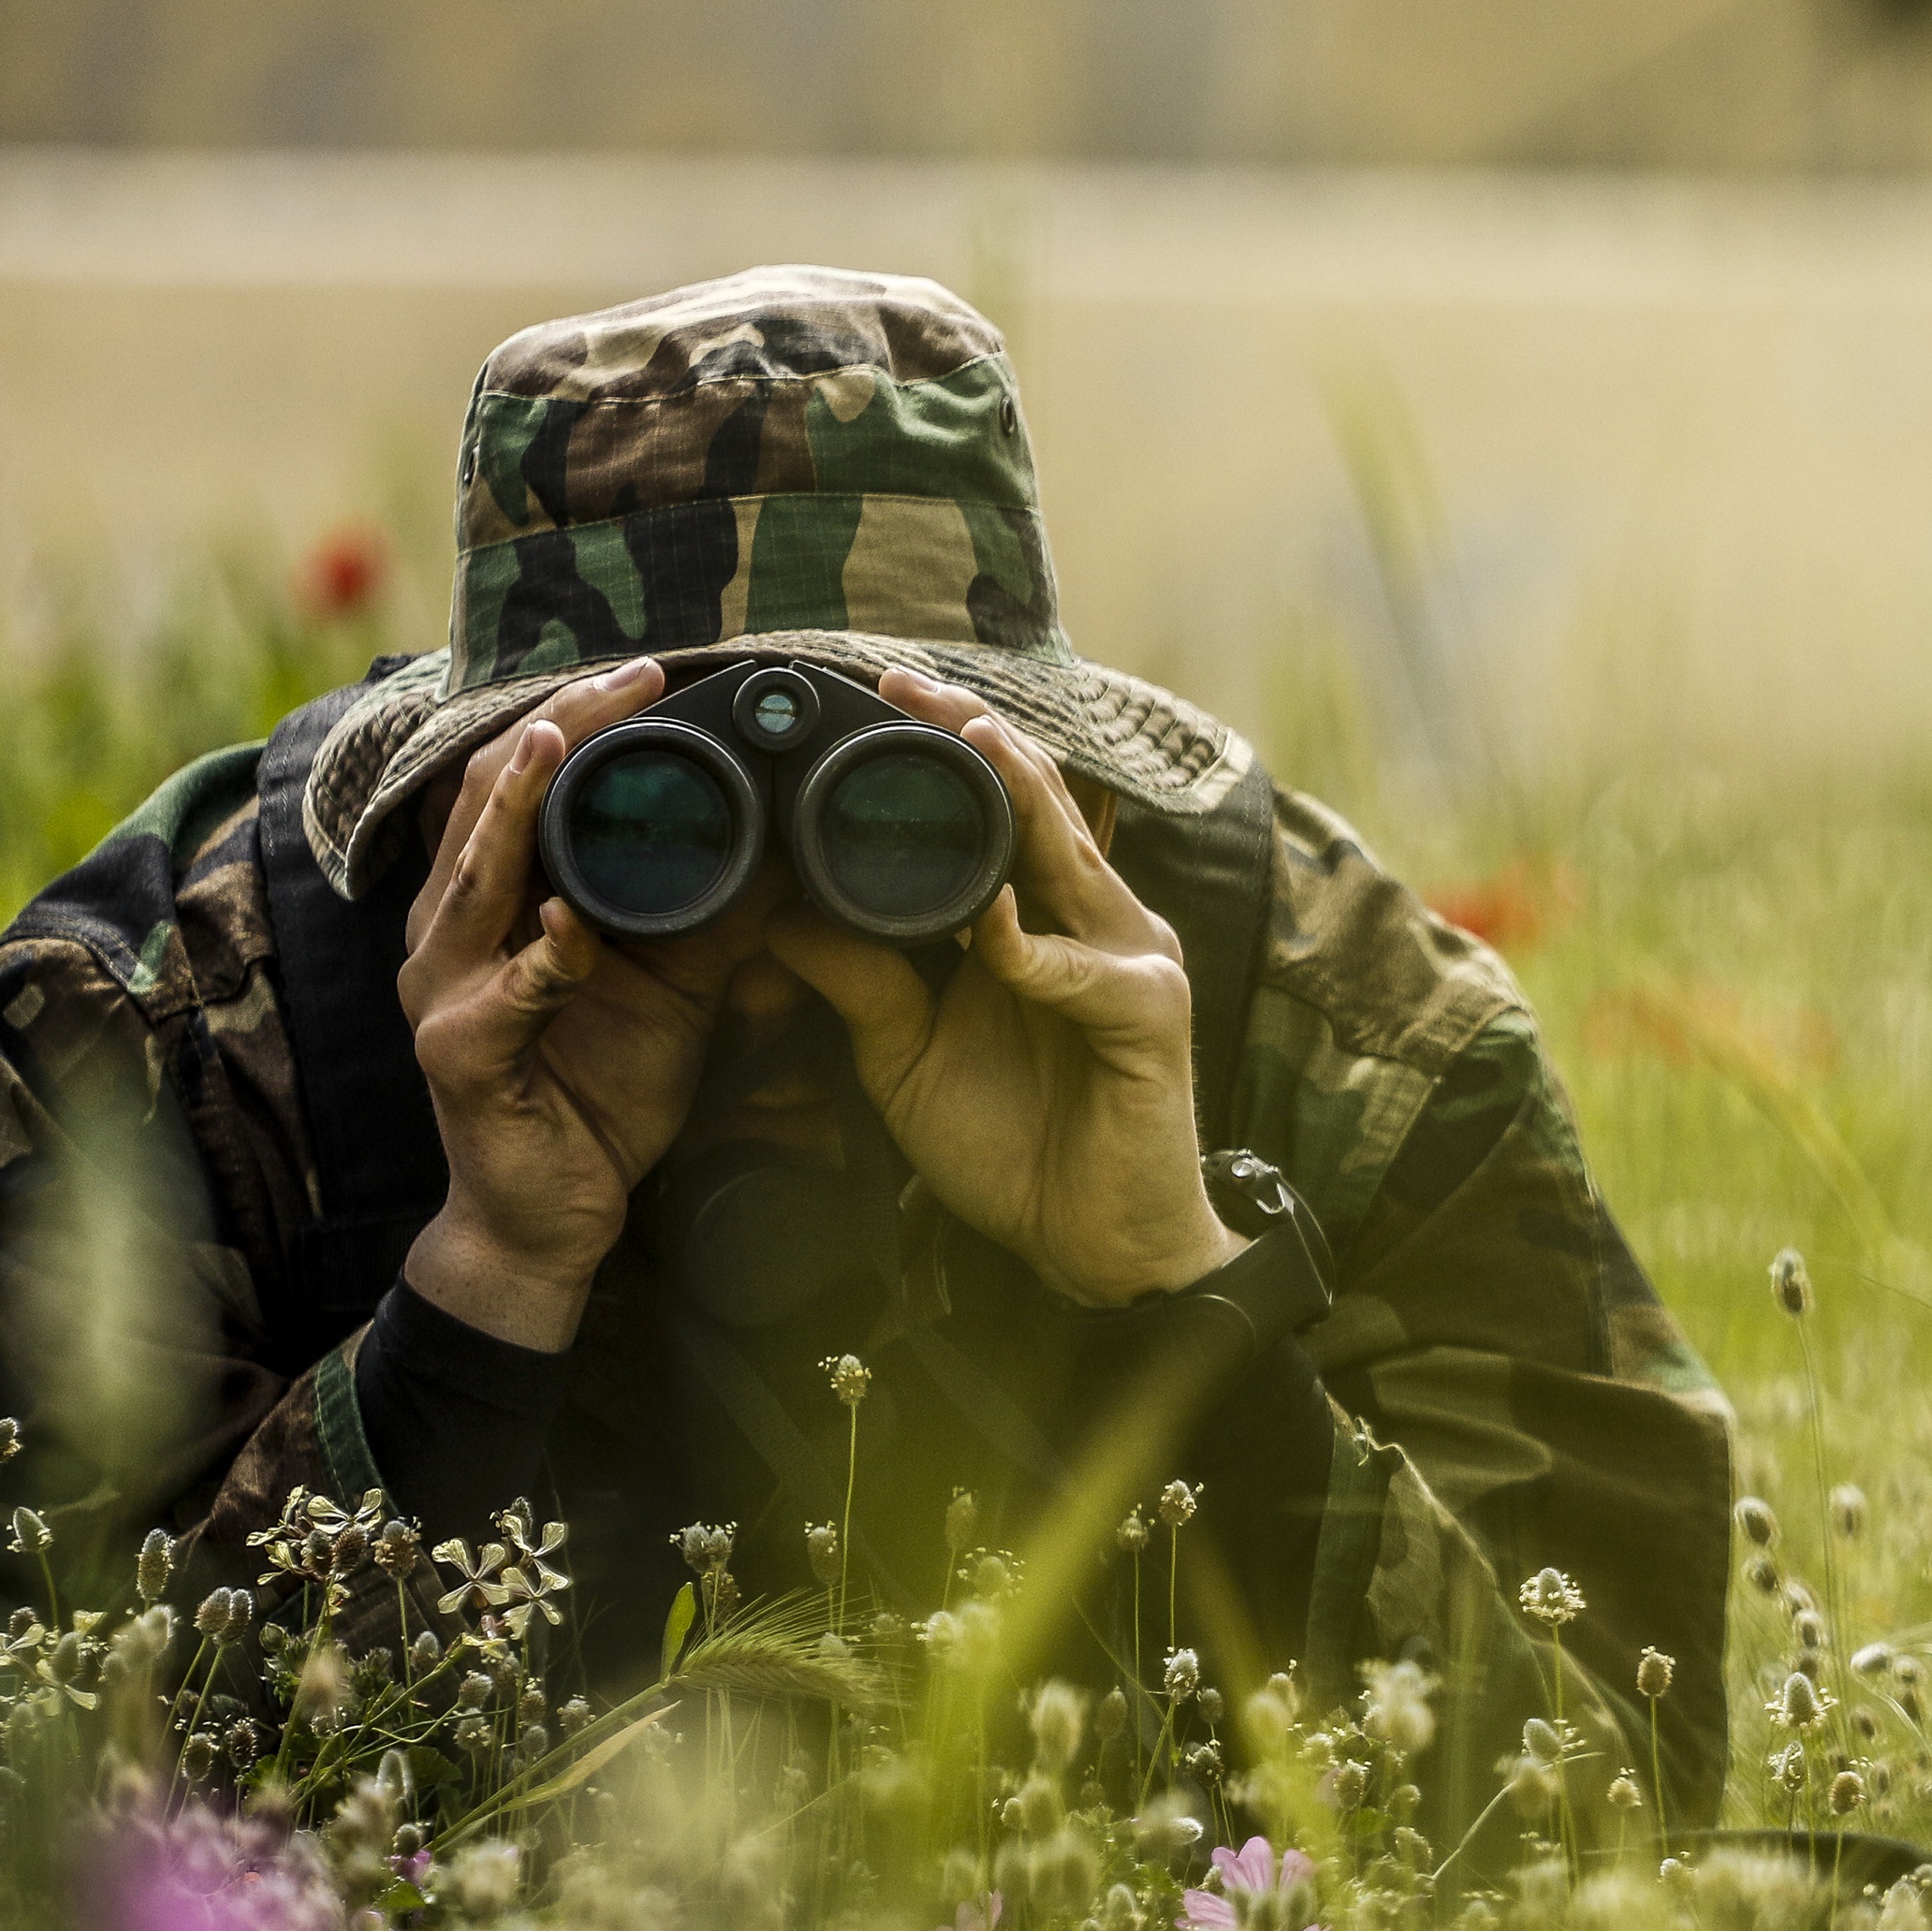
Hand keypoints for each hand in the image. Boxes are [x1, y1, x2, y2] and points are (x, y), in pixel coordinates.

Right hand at [394, 658, 777, 1348]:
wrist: (556, 1214)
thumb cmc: (603, 1087)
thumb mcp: (675, 984)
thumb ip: (714, 912)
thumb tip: (793, 840)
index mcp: (494, 903)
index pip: (519, 781)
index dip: (574, 717)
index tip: (645, 670)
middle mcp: (450, 933)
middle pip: (484, 803)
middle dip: (551, 731)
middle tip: (622, 679)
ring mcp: (442, 994)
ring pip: (467, 883)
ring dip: (513, 811)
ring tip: (558, 747)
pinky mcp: (461, 1060)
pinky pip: (499, 1002)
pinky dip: (538, 963)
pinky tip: (568, 928)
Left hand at [764, 668, 1234, 1306]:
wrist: (1092, 1246)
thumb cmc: (1013, 1146)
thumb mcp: (906, 1054)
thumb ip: (860, 980)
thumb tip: (777, 917)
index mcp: (1044, 921)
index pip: (1000, 809)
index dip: (948, 748)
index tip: (878, 694)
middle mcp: (1097, 922)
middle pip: (1040, 806)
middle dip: (975, 738)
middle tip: (906, 685)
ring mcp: (1134, 962)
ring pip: (1073, 859)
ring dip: (1022, 796)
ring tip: (968, 741)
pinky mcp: (1154, 1018)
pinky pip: (1086, 975)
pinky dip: (1036, 955)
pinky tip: (992, 938)